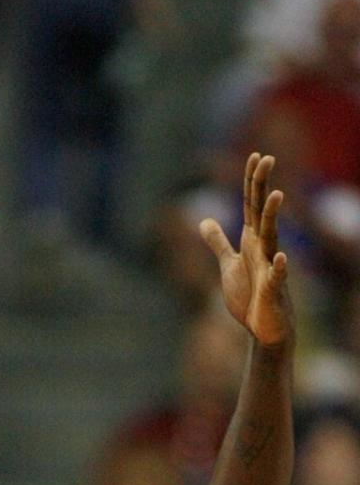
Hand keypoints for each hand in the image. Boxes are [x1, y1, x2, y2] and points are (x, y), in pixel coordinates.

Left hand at [200, 152, 291, 347]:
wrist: (263, 328)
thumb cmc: (249, 295)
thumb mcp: (229, 264)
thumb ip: (218, 242)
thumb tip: (204, 220)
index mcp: (251, 241)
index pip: (251, 205)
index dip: (251, 182)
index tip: (255, 156)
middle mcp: (263, 249)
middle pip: (262, 212)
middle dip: (263, 186)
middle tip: (267, 158)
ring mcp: (270, 268)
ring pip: (271, 238)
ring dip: (272, 218)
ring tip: (276, 195)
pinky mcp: (272, 291)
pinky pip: (276, 277)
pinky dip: (278, 268)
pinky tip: (280, 257)